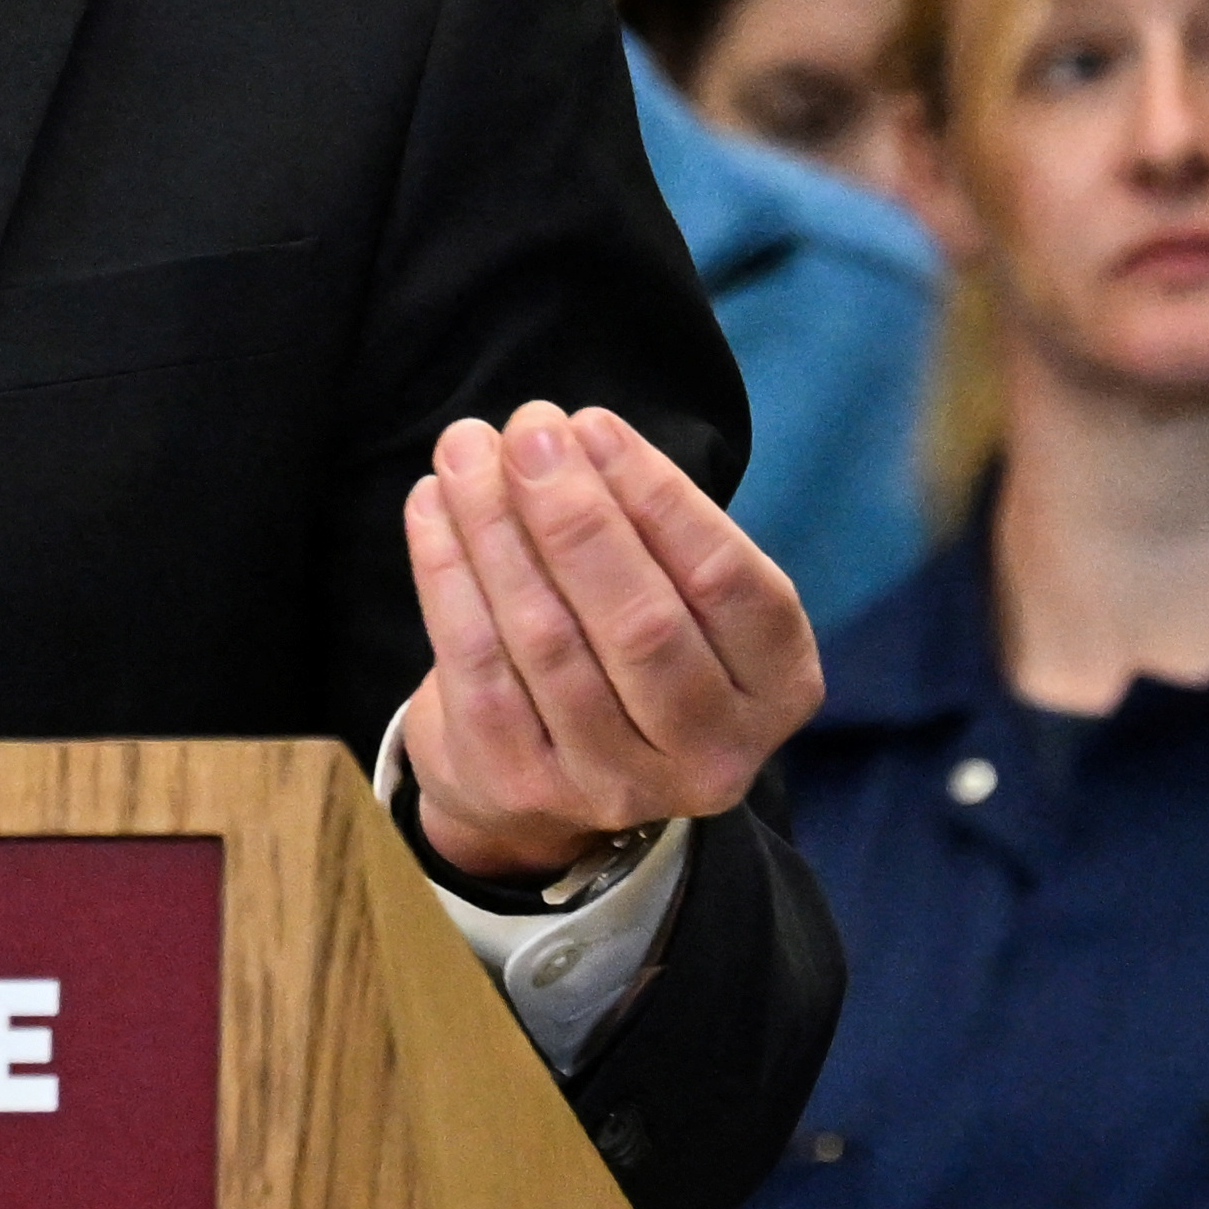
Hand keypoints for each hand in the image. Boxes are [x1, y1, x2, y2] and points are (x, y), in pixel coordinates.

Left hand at [399, 400, 824, 883]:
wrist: (541, 774)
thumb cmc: (624, 644)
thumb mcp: (675, 589)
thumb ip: (646, 522)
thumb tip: (568, 436)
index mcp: (777, 687)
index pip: (729, 582)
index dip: (659, 497)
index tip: (593, 425)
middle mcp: (711, 752)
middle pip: (640, 622)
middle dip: (575, 513)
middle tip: (526, 430)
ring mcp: (615, 783)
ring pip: (548, 638)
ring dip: (497, 528)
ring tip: (465, 450)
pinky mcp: (522, 783)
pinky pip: (477, 664)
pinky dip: (447, 573)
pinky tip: (431, 506)